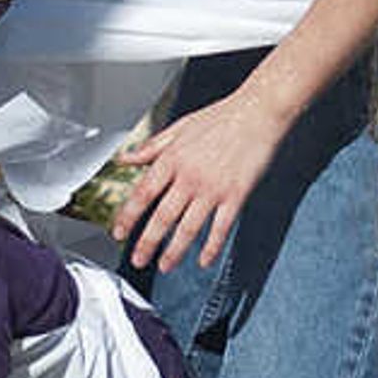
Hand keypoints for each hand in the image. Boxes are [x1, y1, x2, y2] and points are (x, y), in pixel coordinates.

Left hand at [112, 82, 288, 272]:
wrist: (259, 111)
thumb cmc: (222, 117)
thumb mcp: (180, 127)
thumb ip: (152, 147)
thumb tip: (126, 158)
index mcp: (172, 159)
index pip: (142, 194)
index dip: (128, 216)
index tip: (119, 233)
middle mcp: (189, 176)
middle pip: (162, 217)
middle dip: (147, 243)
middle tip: (138, 260)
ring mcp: (213, 188)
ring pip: (188, 227)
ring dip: (174, 251)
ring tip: (165, 266)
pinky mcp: (236, 194)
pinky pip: (220, 228)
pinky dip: (211, 247)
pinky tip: (204, 260)